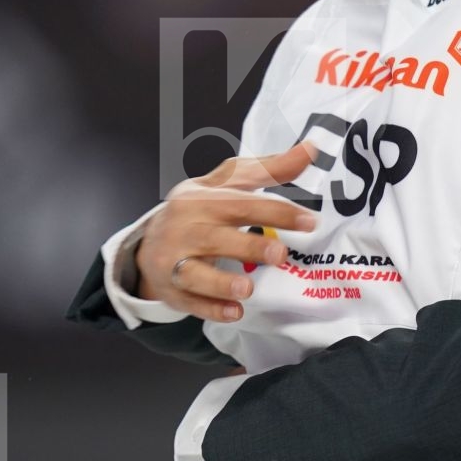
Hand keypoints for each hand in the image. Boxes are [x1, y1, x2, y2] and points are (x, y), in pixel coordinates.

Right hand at [135, 142, 321, 320]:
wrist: (149, 242)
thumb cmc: (199, 209)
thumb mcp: (226, 183)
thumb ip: (269, 168)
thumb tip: (311, 149)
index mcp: (201, 199)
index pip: (241, 204)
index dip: (276, 212)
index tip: (309, 221)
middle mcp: (186, 229)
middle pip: (217, 239)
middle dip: (248, 248)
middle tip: (280, 255)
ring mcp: (175, 261)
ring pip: (195, 274)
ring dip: (222, 283)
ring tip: (248, 287)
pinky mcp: (173, 290)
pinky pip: (191, 302)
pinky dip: (211, 308)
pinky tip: (234, 311)